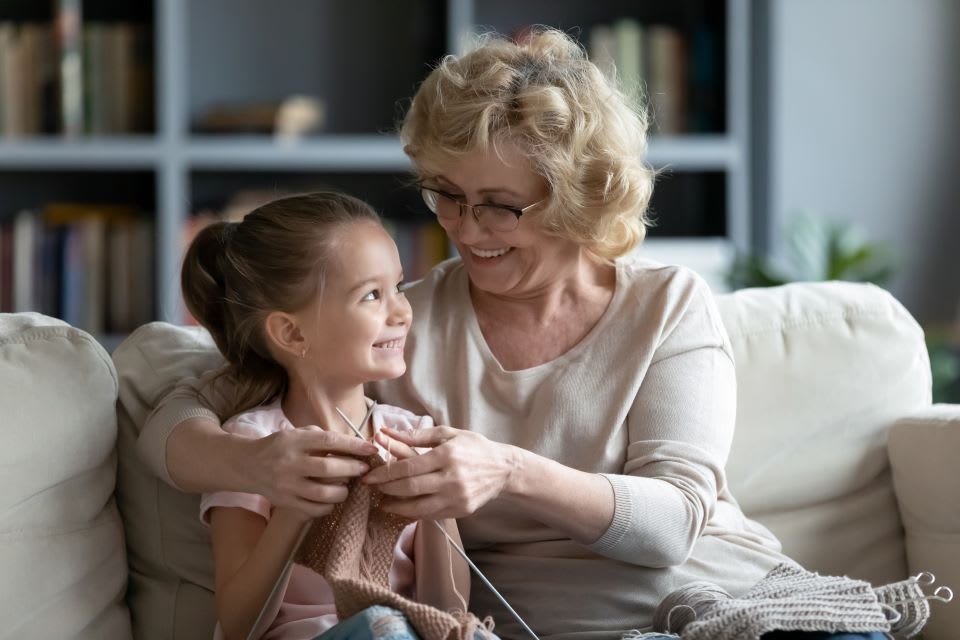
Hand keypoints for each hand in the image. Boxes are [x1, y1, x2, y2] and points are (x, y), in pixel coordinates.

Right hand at [249, 427, 377, 517]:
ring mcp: (287, 485)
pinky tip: (331, 498)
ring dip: (343, 491)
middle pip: (328, 468)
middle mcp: (290, 463)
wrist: (247, 465)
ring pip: (323, 493)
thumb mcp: (297, 434)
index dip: (353, 445)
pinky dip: (328, 506)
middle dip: (352, 469)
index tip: (371, 449)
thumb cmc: (280, 446)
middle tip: (363, 469)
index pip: (329, 441)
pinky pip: (314, 509)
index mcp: (295, 441)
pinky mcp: (285, 503)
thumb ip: (322, 438)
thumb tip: (354, 445)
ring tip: (346, 485)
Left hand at [363, 426, 519, 518]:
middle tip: (372, 488)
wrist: (503, 469)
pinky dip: (413, 513)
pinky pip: (431, 515)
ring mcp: (457, 497)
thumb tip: (387, 433)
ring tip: (383, 502)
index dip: (385, 473)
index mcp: (446, 455)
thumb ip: (418, 435)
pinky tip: (403, 508)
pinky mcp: (461, 510)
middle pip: (409, 488)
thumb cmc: (474, 447)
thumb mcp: (448, 434)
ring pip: (418, 507)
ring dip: (396, 506)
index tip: (370, 476)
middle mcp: (451, 478)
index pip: (408, 468)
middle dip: (386, 489)